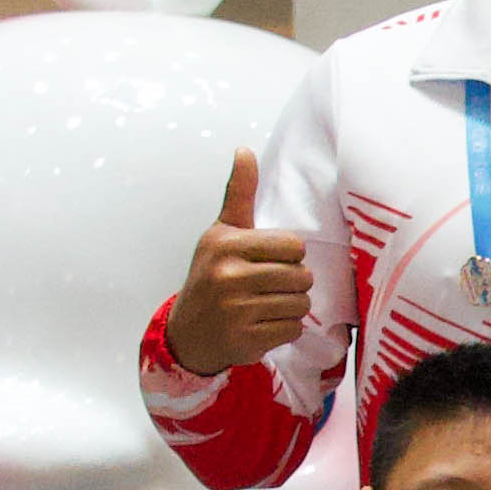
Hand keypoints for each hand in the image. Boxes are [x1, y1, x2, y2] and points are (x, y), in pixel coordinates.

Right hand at [171, 152, 312, 371]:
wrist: (189, 331)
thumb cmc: (212, 274)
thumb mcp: (222, 232)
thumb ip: (239, 193)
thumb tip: (245, 150)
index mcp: (226, 244)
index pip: (293, 245)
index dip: (290, 254)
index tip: (271, 259)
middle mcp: (228, 276)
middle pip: (301, 276)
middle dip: (293, 282)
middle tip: (271, 285)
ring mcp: (236, 310)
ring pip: (300, 304)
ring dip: (292, 306)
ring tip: (268, 304)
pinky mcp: (245, 339)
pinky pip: (292, 329)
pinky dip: (285, 329)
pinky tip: (264, 323)